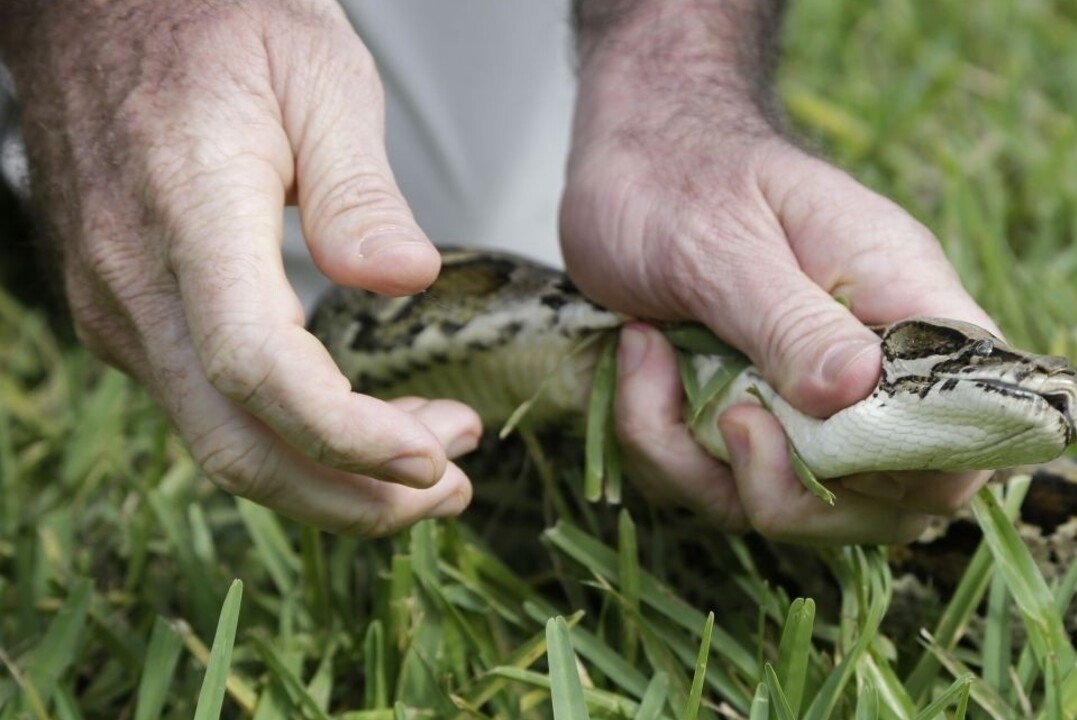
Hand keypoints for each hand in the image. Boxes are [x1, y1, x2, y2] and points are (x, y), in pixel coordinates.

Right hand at [1, 1, 479, 534]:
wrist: (98, 7)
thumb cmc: (215, 22)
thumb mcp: (318, 76)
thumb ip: (359, 190)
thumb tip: (405, 281)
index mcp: (190, 211)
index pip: (258, 366)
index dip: (347, 434)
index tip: (432, 456)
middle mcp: (135, 280)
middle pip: (237, 444)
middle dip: (351, 495)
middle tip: (449, 491)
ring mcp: (117, 306)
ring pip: (220, 439)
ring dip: (327, 476)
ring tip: (426, 466)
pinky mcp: (124, 314)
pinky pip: (204, 406)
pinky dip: (288, 438)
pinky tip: (356, 426)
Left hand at [562, 2, 996, 543]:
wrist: (625, 158)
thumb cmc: (684, 177)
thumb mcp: (725, 242)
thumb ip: (791, 319)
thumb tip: (858, 390)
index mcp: (903, 299)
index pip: (975, 412)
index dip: (924, 463)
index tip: (823, 444)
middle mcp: (872, 365)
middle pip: (897, 498)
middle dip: (796, 493)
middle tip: (726, 418)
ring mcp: (810, 405)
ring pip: (803, 507)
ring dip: (703, 466)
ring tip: (651, 359)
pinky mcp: (752, 427)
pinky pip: (722, 491)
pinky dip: (664, 447)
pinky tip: (638, 359)